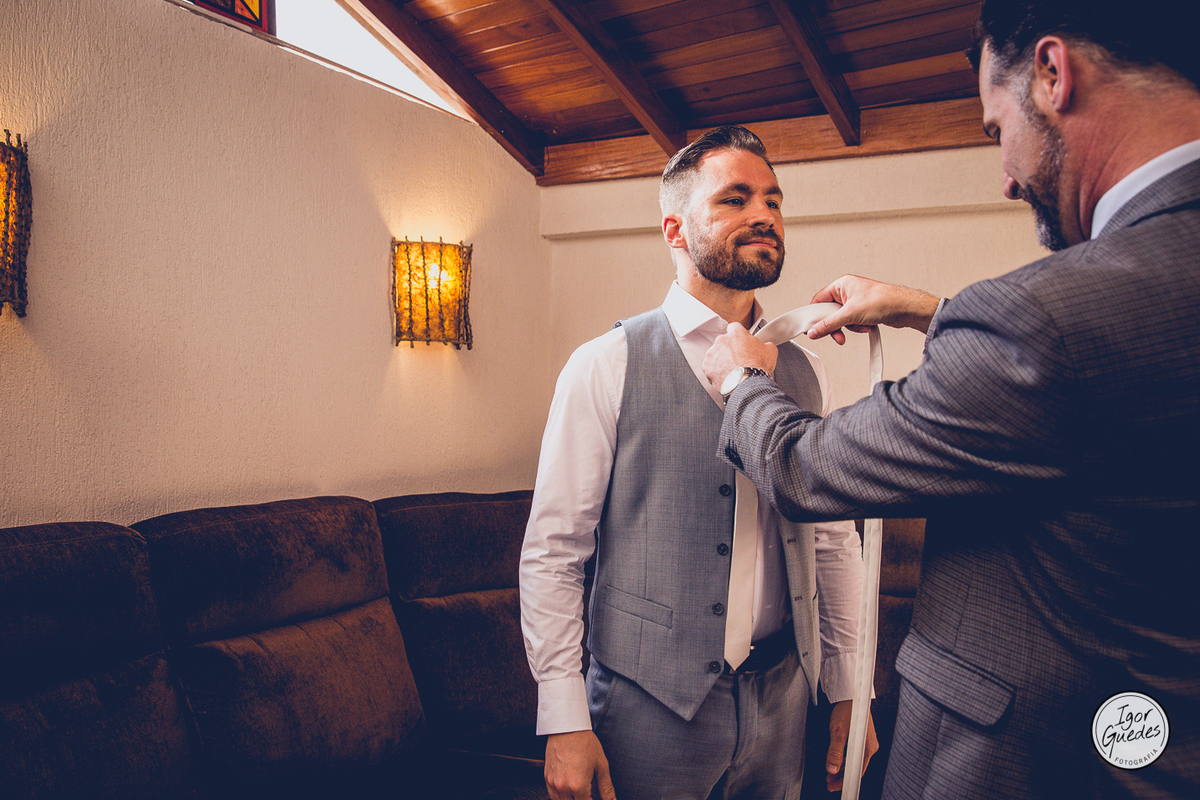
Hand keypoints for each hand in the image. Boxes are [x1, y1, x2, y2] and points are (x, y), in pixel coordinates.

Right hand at [544, 730, 616, 799]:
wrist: (566, 727)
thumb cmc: (583, 742)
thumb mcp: (601, 764)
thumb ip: (606, 787)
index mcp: (578, 786)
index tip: (596, 798)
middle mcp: (563, 787)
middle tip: (588, 794)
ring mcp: (553, 783)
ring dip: (571, 799)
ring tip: (580, 792)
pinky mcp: (547, 778)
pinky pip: (552, 795)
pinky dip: (561, 796)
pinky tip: (569, 790)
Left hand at [702, 323, 778, 388]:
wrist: (748, 384)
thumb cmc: (757, 368)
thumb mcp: (770, 351)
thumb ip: (765, 344)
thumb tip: (766, 346)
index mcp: (736, 333)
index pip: (734, 327)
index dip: (738, 335)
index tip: (741, 342)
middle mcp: (722, 340)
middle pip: (724, 342)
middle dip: (729, 349)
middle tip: (738, 359)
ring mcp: (712, 353)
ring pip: (715, 354)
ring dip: (722, 360)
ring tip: (732, 370)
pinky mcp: (707, 366)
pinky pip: (710, 367)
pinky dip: (715, 372)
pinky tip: (725, 376)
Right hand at [808, 275, 940, 343]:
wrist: (905, 308)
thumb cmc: (883, 300)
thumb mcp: (850, 314)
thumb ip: (829, 324)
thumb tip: (814, 331)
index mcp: (842, 284)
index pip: (819, 300)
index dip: (816, 315)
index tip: (813, 328)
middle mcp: (848, 291)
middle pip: (830, 312)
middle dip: (836, 324)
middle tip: (837, 334)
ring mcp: (856, 301)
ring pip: (841, 319)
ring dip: (849, 327)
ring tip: (860, 326)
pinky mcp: (863, 311)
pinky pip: (852, 322)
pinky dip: (857, 327)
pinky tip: (866, 326)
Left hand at [825, 700, 878, 791]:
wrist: (850, 694)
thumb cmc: (846, 710)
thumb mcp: (838, 732)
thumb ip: (835, 752)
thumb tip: (832, 769)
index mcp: (868, 748)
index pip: (857, 772)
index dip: (844, 781)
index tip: (834, 787)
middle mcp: (870, 747)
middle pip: (856, 768)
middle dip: (842, 776)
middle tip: (829, 782)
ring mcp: (866, 742)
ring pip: (854, 761)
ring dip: (842, 769)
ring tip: (830, 775)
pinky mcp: (862, 738)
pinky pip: (854, 754)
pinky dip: (844, 760)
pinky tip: (836, 762)